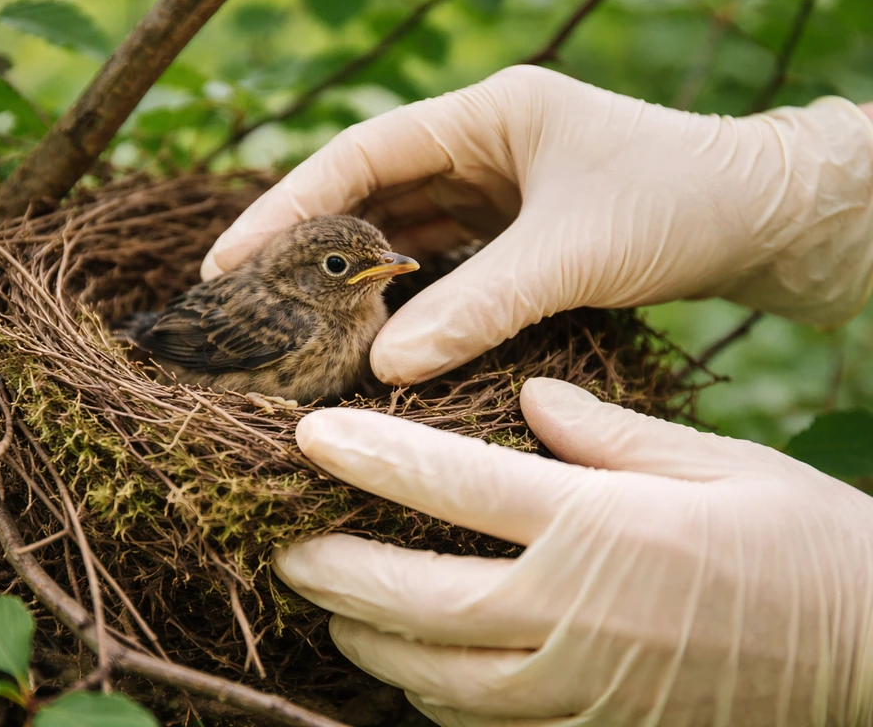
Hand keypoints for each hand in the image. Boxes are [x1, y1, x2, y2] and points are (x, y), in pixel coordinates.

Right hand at [202, 66, 872, 385]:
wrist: (764, 220)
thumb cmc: (681, 203)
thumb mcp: (573, 253)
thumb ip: (478, 307)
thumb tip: (382, 364)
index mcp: (485, 115)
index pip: (360, 156)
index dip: (286, 206)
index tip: (228, 259)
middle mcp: (480, 148)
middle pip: (368, 196)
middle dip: (307, 248)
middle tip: (242, 303)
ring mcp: (496, 193)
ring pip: (400, 235)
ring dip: (353, 278)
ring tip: (291, 326)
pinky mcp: (514, 235)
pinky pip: (441, 266)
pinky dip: (404, 298)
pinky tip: (370, 332)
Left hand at [274, 378, 872, 725]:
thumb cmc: (804, 542)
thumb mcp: (716, 462)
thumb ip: (607, 431)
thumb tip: (529, 396)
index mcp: (600, 528)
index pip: (451, 486)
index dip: (369, 456)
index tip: (311, 435)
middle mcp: (573, 614)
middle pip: (414, 599)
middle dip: (335, 570)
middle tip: (287, 543)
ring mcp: (578, 687)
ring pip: (433, 676)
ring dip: (369, 637)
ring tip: (332, 602)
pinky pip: (481, 721)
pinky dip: (427, 691)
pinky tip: (409, 662)